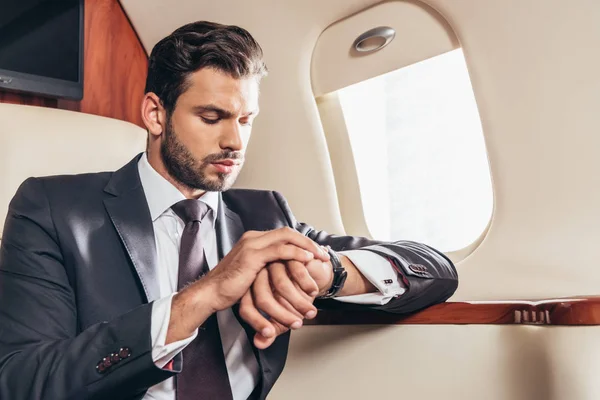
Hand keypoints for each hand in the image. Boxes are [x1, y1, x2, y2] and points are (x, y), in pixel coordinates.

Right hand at [203, 228, 329, 311]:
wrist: (211, 294)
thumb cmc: (230, 288)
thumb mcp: (250, 274)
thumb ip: (264, 268)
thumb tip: (280, 273)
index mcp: (253, 241)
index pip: (283, 235)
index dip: (302, 242)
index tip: (316, 253)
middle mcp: (253, 238)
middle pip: (288, 232)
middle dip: (308, 242)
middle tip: (324, 254)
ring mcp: (252, 245)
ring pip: (287, 238)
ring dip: (307, 247)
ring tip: (320, 257)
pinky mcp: (252, 256)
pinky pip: (280, 250)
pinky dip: (296, 253)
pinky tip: (307, 260)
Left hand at [239, 257, 333, 348]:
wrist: (312, 269)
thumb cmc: (296, 291)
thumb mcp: (283, 311)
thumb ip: (271, 328)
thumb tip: (260, 344)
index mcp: (250, 287)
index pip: (246, 308)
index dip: (257, 323)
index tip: (270, 334)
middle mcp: (258, 274)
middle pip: (263, 298)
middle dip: (282, 316)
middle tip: (298, 325)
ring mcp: (273, 261)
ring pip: (281, 286)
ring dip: (298, 303)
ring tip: (310, 312)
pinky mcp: (290, 253)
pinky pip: (296, 272)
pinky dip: (306, 285)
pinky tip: (313, 291)